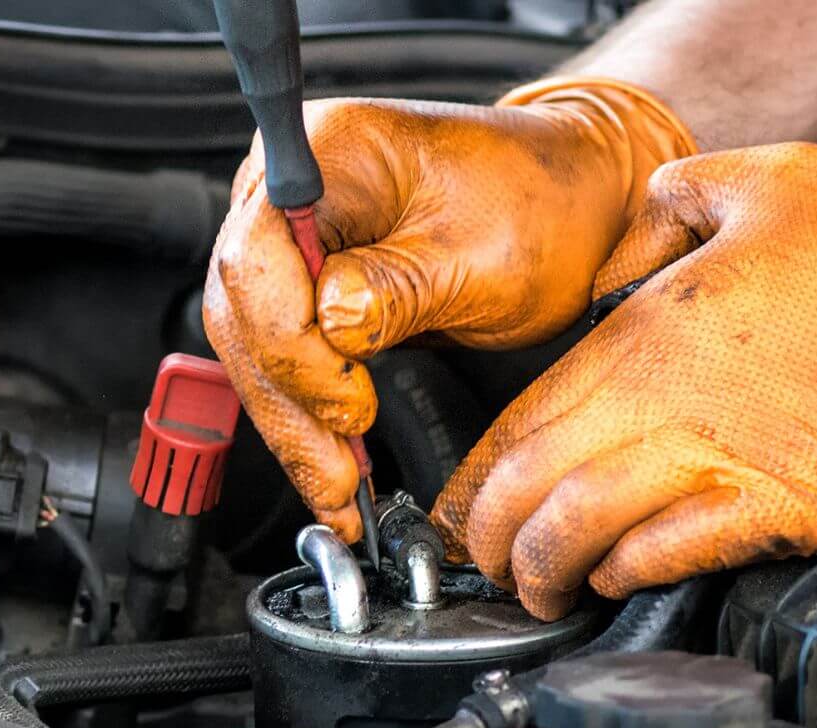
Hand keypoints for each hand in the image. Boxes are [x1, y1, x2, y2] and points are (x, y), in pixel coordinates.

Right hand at [202, 77, 697, 539]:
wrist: (573, 202)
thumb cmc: (541, 205)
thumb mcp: (484, 255)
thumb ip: (398, 289)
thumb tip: (331, 327)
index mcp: (328, 149)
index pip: (260, 255)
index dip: (292, 342)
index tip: (348, 402)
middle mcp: (290, 186)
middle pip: (244, 307)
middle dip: (288, 401)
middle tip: (336, 474)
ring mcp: (292, 235)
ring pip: (252, 345)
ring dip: (291, 423)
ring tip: (335, 490)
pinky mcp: (305, 283)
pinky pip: (283, 356)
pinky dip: (305, 414)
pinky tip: (330, 463)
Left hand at [435, 143, 816, 618]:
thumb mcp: (775, 179)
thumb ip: (680, 198)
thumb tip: (639, 218)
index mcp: (656, 325)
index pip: (524, 413)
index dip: (478, 471)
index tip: (464, 501)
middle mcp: (675, 399)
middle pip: (532, 485)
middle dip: (488, 538)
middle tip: (482, 560)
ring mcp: (731, 462)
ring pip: (584, 534)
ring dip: (544, 572)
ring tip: (537, 589)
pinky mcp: (790, 513)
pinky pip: (674, 558)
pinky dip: (628, 576)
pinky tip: (618, 579)